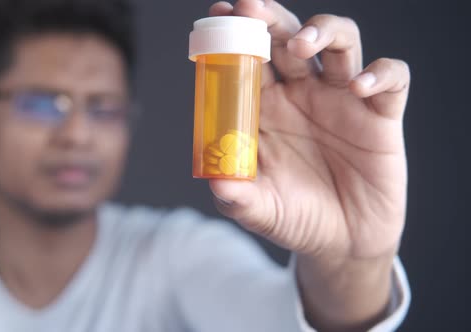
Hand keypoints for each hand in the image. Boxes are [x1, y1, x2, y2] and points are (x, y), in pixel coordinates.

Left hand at [207, 1, 409, 328]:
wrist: (342, 242)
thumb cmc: (296, 217)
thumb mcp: (262, 211)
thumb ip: (239, 197)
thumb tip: (217, 182)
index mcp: (267, 108)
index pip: (250, 59)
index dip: (235, 34)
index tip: (219, 14)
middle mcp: (303, 95)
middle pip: (288, 38)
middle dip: (270, 18)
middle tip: (252, 8)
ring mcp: (342, 100)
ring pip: (340, 41)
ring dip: (322, 31)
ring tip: (302, 45)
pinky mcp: (380, 115)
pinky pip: (391, 78)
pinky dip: (379, 73)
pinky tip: (358, 86)